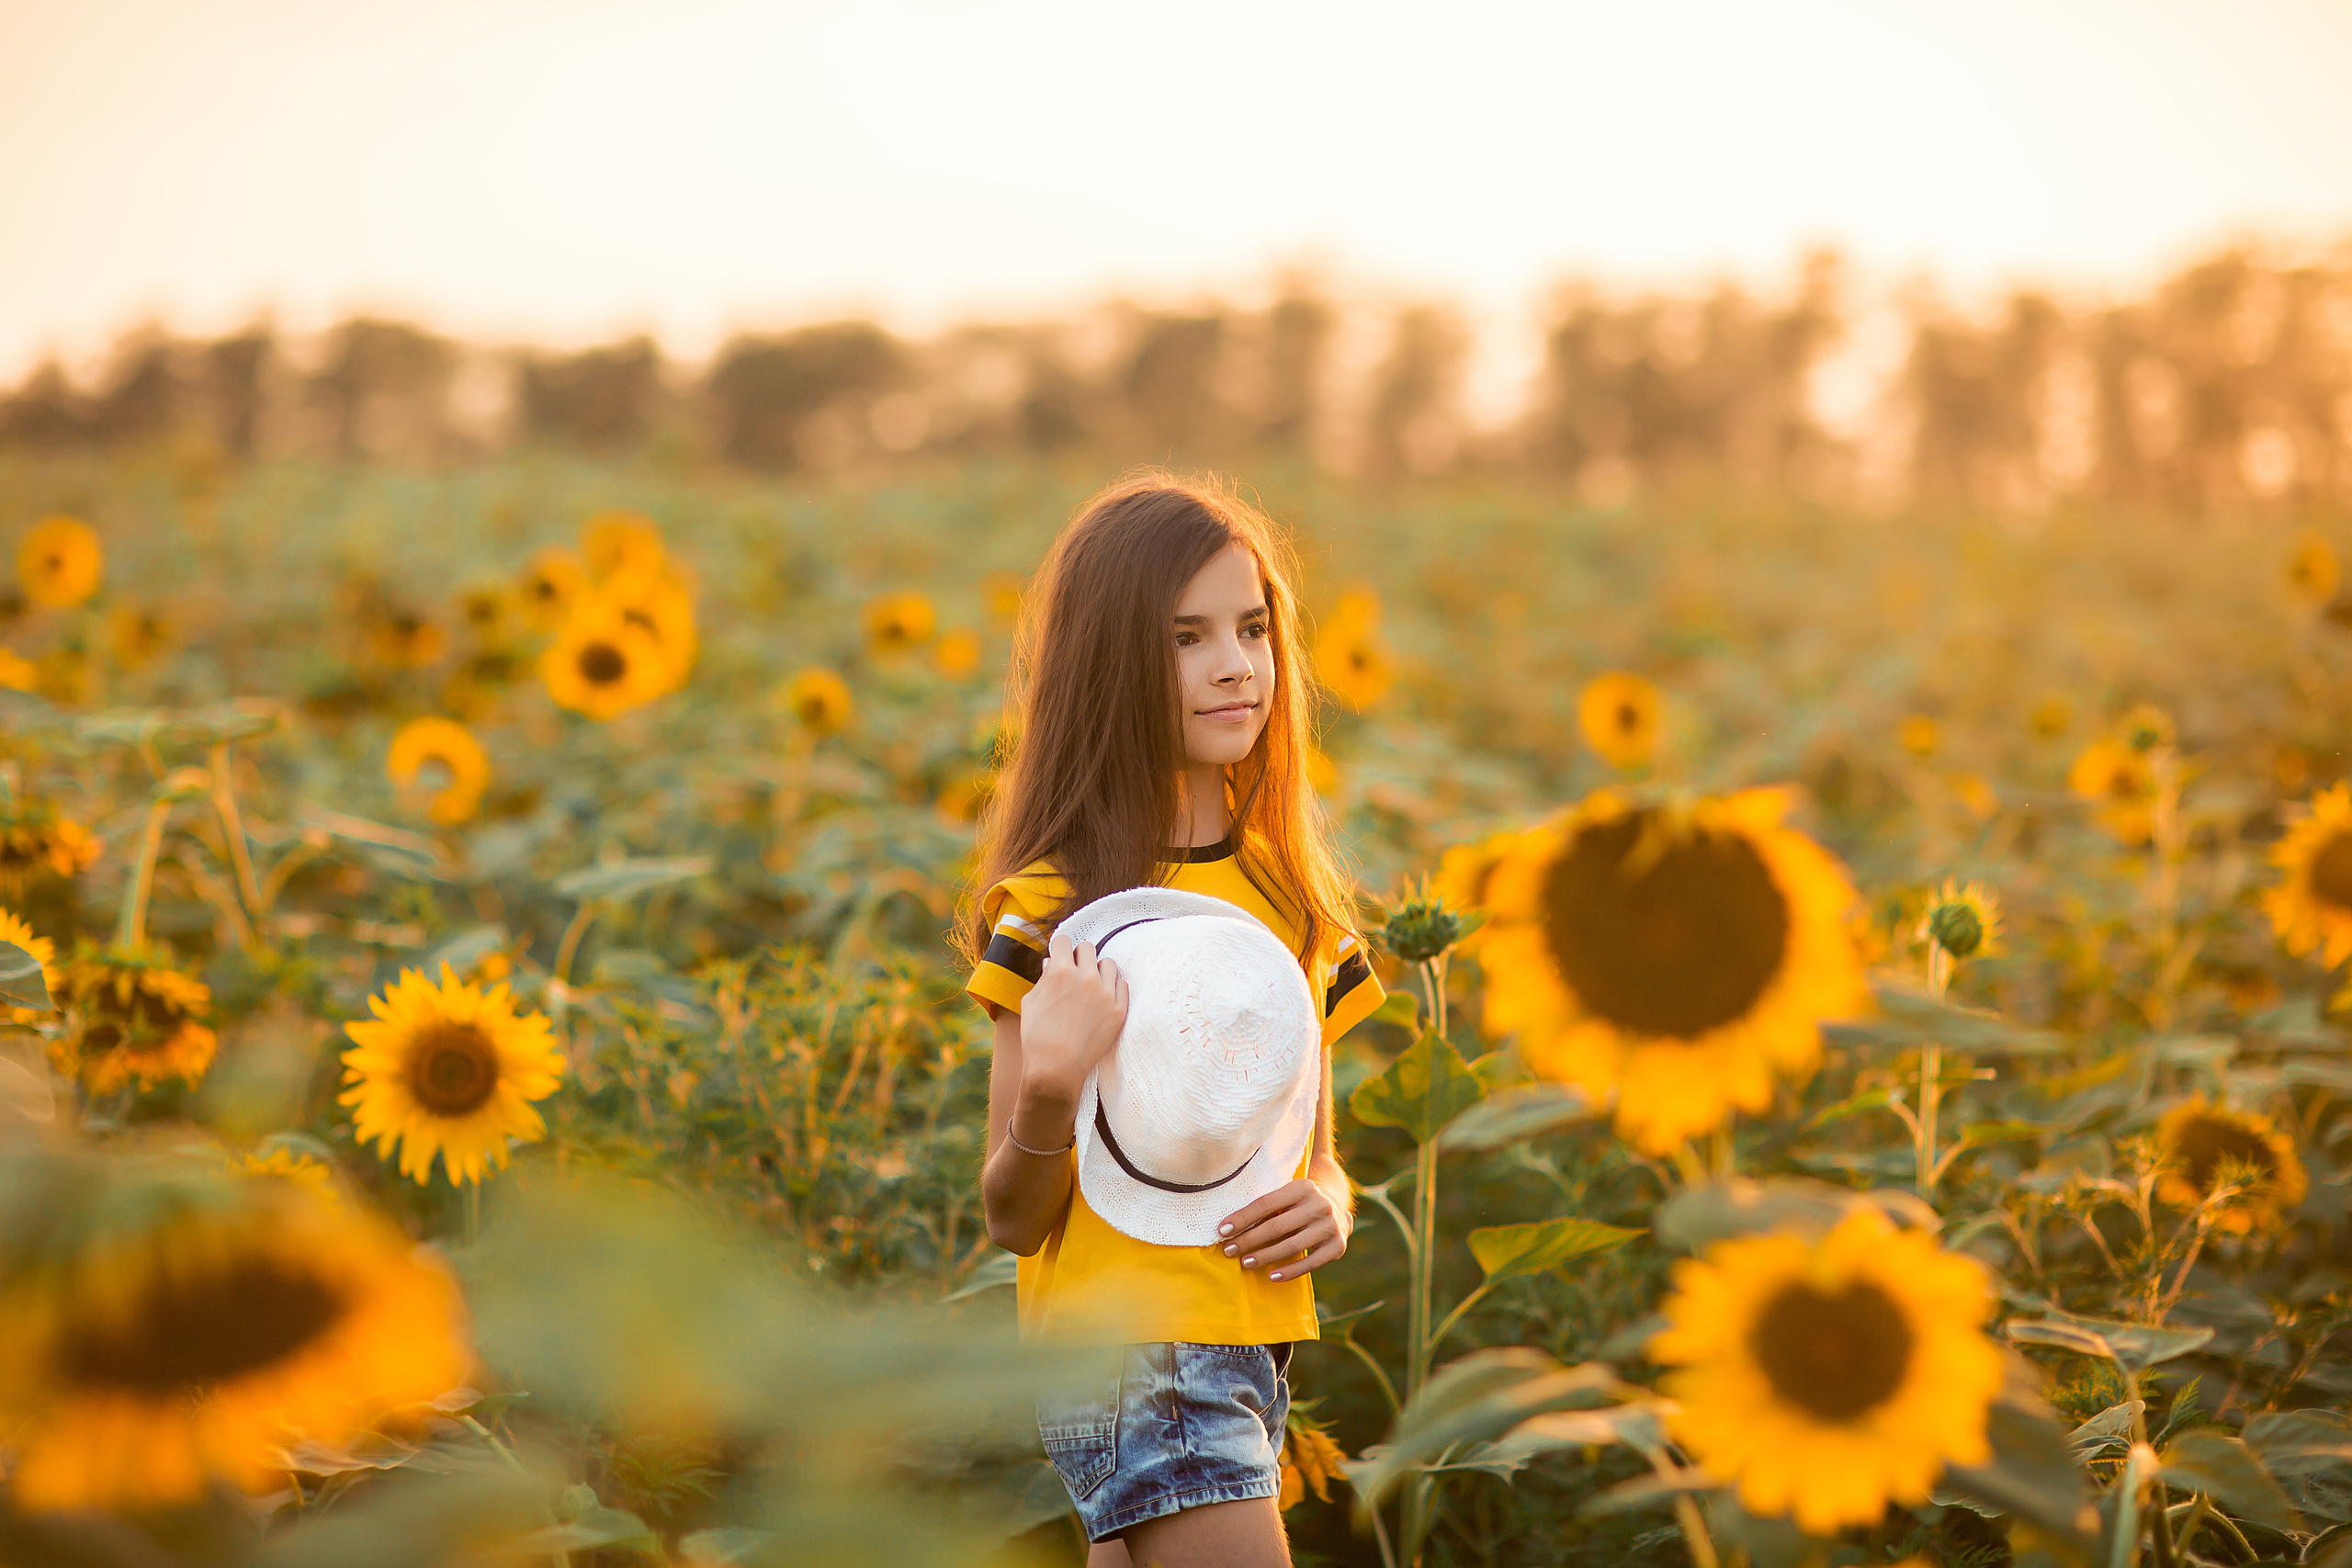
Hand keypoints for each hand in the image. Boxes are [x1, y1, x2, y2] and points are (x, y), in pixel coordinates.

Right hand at [1017, 929, 1128, 1106]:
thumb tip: (1052, 962)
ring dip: (1098, 969)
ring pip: (1108, 964)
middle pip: (1088, 948)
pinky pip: (1122, 984)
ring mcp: (1105, 994)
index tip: (1060, 955)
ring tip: (1090, 984)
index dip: (1060, 948)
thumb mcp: (1031, 1003)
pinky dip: (1112, 987)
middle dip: (1079, 956)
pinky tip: (1103, 996)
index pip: (1064, 941)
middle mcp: (1086, 978)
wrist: (1057, 1069)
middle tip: (1075, 970)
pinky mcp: (1119, 1010)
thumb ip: (1043, 978)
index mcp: (1061, 972)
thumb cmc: (1037, 1038)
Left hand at [1217, 1175, 1351, 1282]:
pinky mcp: (1337, 1246)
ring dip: (1265, 1256)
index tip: (1222, 1231)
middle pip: (1277, 1226)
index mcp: (1302, 1187)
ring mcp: (1330, 1226)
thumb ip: (1265, 1207)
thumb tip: (1228, 1227)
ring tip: (1246, 1263)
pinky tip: (1273, 1276)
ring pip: (1291, 1246)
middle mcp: (1319, 1204)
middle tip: (1229, 1250)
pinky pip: (1310, 1263)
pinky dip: (1290, 1272)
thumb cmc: (1298, 1204)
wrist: (1336, 1208)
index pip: (1265, 1204)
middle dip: (1249, 1240)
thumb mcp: (1286, 1196)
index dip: (1242, 1218)